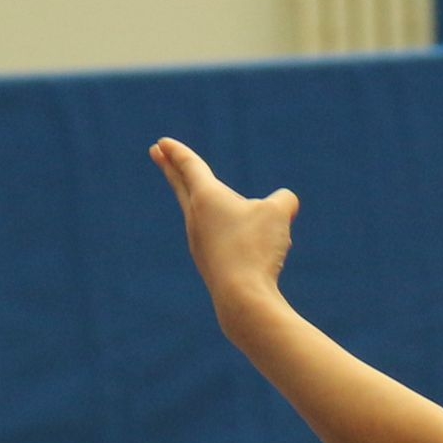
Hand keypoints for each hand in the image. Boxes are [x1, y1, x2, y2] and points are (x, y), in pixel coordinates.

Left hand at [150, 138, 296, 321]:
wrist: (242, 298)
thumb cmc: (256, 249)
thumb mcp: (279, 214)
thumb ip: (284, 200)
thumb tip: (286, 203)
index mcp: (207, 197)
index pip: (190, 166)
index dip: (178, 152)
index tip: (162, 143)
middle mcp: (196, 218)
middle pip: (181, 186)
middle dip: (169, 167)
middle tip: (156, 152)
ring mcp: (199, 243)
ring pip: (204, 216)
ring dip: (212, 206)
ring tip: (238, 220)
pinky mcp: (209, 265)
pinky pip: (219, 240)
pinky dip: (226, 233)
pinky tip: (246, 247)